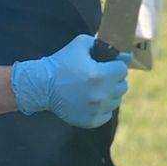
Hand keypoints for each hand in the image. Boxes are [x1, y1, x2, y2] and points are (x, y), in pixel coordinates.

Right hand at [11, 35, 129, 127]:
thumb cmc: (60, 63)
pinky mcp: (90, 121)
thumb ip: (102, 44)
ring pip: (116, 101)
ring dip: (109, 94)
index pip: (122, 70)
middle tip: (101, 77)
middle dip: (114, 79)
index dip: (115, 65)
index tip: (106, 66)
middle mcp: (100, 94)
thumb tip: (125, 55)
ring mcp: (95, 110)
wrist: (41, 86)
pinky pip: (107, 115)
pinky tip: (91, 101)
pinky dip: (102, 108)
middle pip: (123, 86)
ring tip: (95, 89)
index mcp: (100, 75)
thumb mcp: (79, 45)